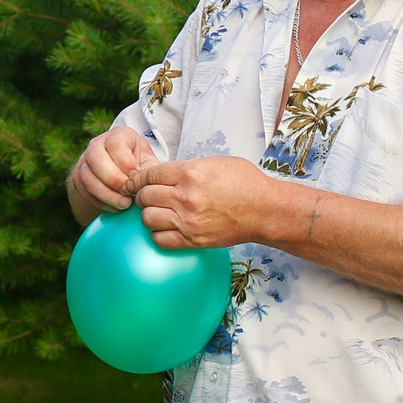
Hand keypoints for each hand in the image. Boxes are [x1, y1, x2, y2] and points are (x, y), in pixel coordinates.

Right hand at [69, 126, 156, 221]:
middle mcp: (98, 143)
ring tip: (124, 203)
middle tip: (129, 193)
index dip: (126, 163)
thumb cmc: (139, 167)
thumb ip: (148, 171)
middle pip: (96, 158)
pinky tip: (115, 206)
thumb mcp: (149, 164)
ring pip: (87, 177)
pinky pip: (84, 190)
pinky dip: (100, 201)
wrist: (122, 175)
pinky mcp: (78, 177)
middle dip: (114, 179)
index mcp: (119, 134)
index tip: (136, 178)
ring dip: (107, 194)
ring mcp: (84, 160)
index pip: (115, 144)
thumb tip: (144, 183)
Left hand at [131, 156, 286, 249]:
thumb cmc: (245, 183)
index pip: (149, 175)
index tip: (138, 182)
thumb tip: (165, 175)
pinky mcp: (193, 240)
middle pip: (145, 196)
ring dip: (149, 214)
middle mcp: (185, 197)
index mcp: (189, 173)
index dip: (140, 178)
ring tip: (159, 212)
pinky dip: (159, 234)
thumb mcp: (214, 163)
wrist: (264, 210)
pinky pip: (160, 239)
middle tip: (150, 197)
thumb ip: (186, 168)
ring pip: (148, 218)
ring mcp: (188, 220)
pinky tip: (167, 228)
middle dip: (143, 195)